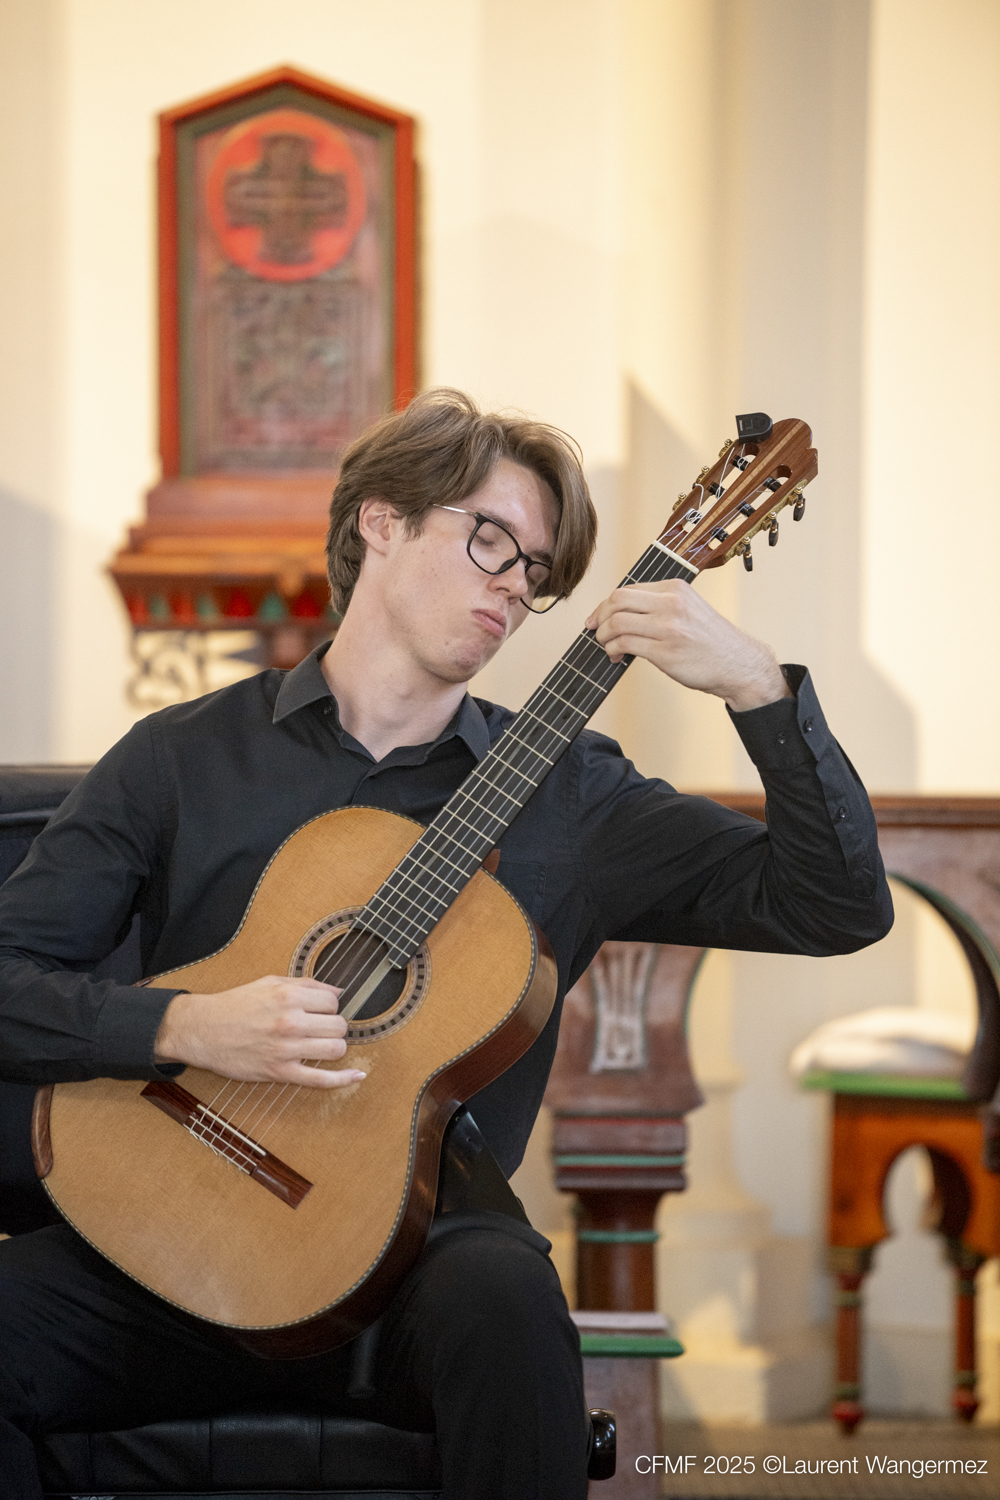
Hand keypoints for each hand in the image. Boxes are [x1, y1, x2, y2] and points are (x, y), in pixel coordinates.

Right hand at [153, 976, 363, 1088]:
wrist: (203, 1030)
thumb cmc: (236, 1005)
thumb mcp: (270, 983)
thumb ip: (306, 984)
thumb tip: (338, 990)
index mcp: (288, 997)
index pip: (333, 1001)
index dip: (328, 1006)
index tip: (318, 1010)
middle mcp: (290, 1022)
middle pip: (339, 1026)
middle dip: (333, 1026)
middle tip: (318, 1028)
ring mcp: (286, 1050)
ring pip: (336, 1049)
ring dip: (334, 1047)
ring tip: (320, 1044)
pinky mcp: (280, 1073)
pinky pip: (321, 1080)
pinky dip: (343, 1080)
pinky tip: (357, 1075)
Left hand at [586, 580, 790, 711]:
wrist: (739, 665)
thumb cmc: (711, 642)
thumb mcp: (689, 609)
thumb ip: (659, 605)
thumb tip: (619, 613)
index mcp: (676, 588)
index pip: (628, 589)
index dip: (606, 605)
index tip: (598, 618)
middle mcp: (672, 603)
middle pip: (617, 600)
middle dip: (599, 617)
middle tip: (594, 631)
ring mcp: (669, 627)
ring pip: (617, 622)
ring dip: (603, 637)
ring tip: (607, 647)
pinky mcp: (666, 652)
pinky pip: (625, 644)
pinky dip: (613, 650)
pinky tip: (616, 657)